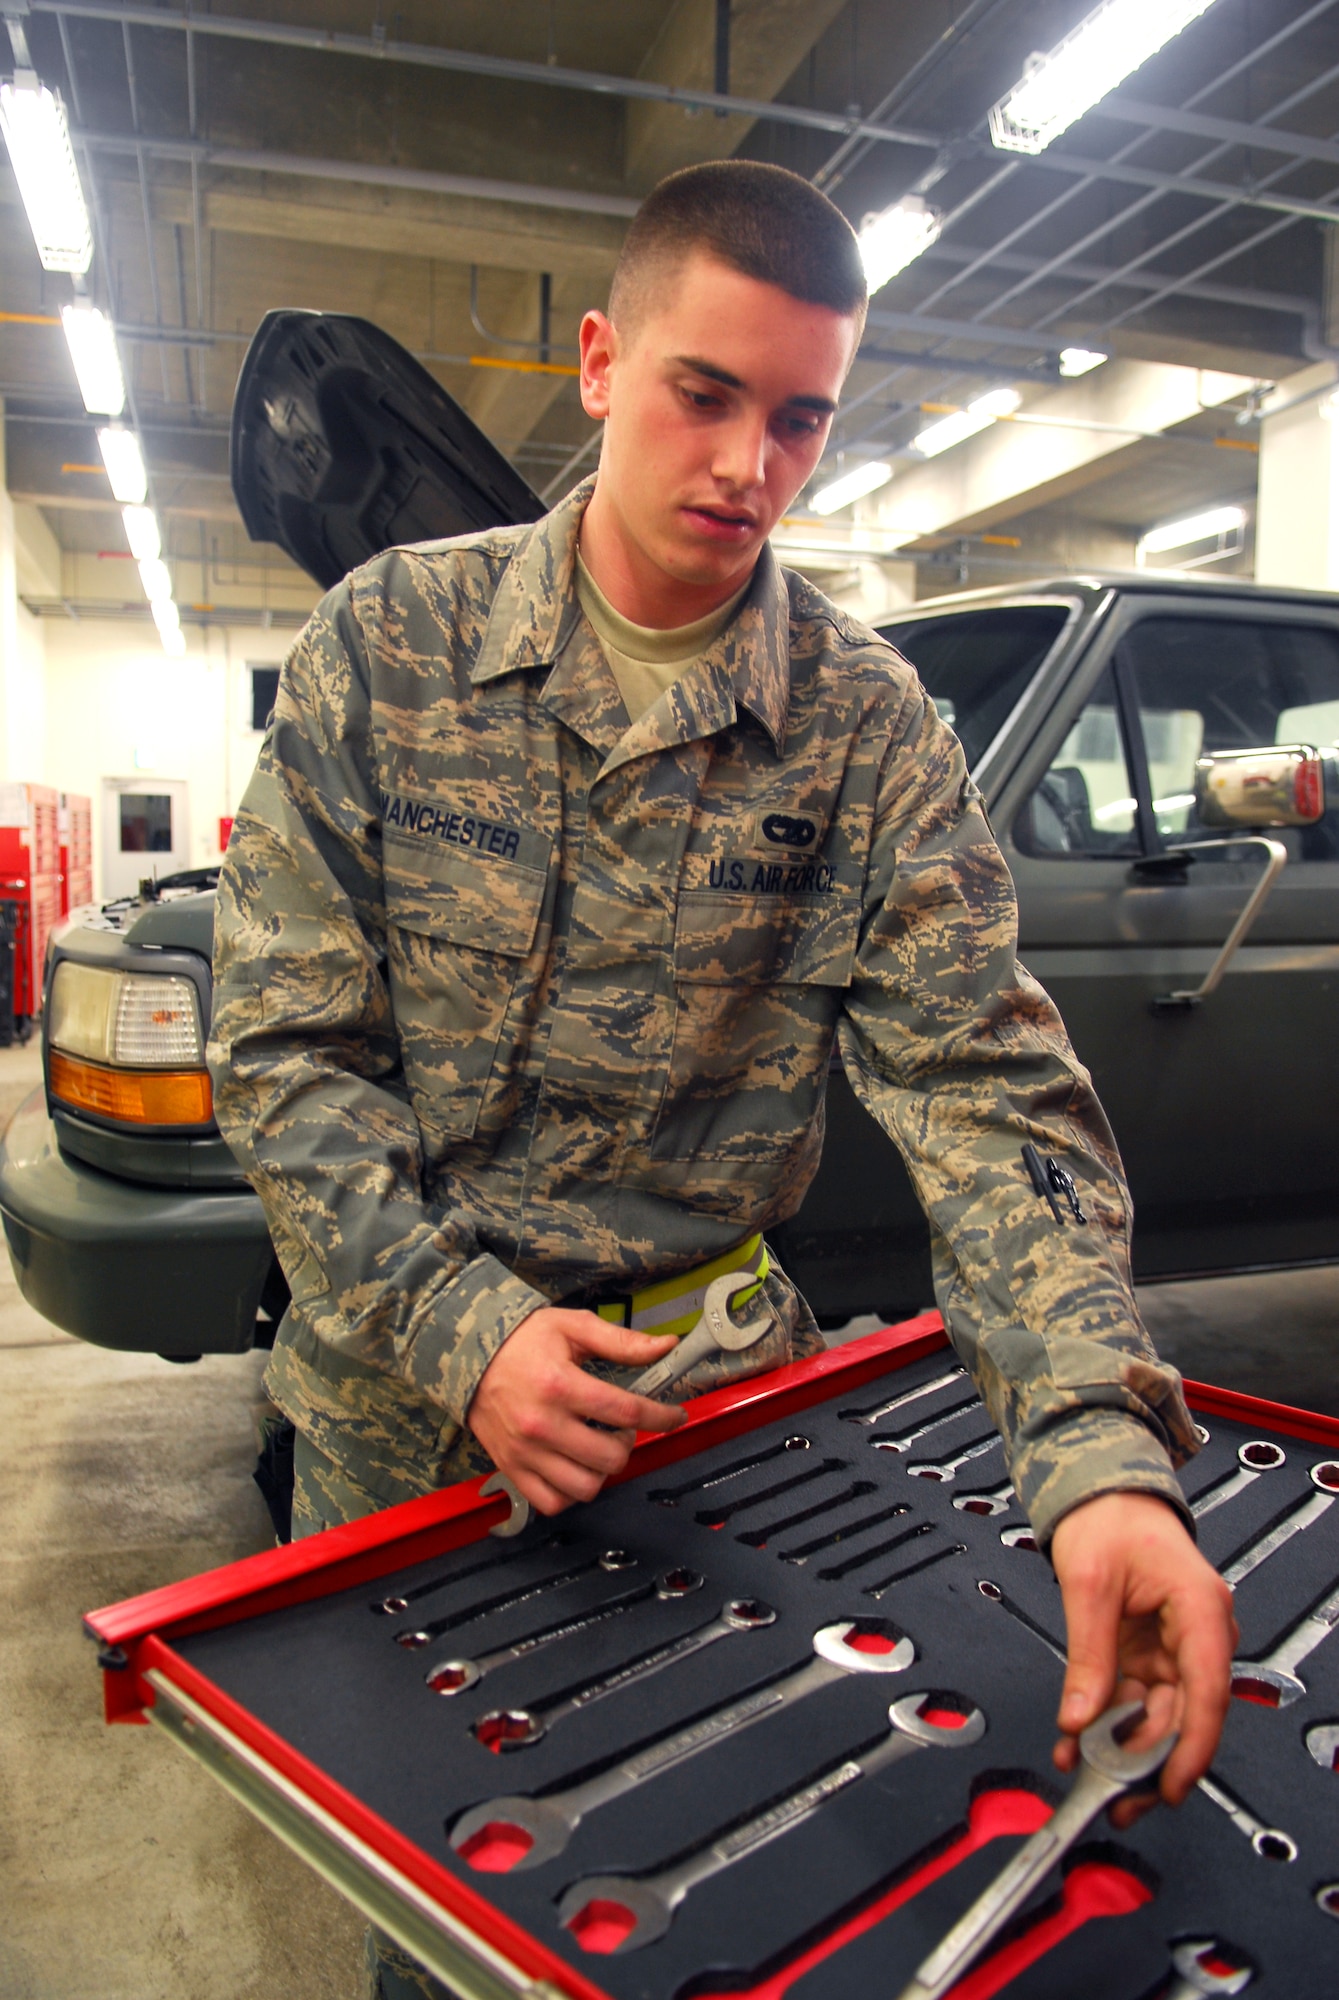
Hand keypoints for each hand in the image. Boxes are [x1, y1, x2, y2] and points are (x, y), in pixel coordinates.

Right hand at [467, 1307, 686, 1515]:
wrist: (466, 1356)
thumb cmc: (521, 1340)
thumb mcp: (572, 1326)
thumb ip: (622, 1341)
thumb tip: (666, 1346)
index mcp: (560, 1385)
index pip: (626, 1412)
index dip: (660, 1416)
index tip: (673, 1415)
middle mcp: (542, 1424)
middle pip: (610, 1457)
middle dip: (629, 1443)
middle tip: (624, 1427)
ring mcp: (525, 1452)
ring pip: (584, 1487)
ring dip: (602, 1471)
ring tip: (599, 1448)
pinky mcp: (511, 1468)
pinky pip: (551, 1502)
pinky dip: (571, 1493)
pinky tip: (576, 1468)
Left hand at [1049, 1490, 1236, 1820]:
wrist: (1100, 1494)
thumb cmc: (1108, 1518)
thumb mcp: (1089, 1584)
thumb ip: (1088, 1655)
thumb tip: (1080, 1717)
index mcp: (1200, 1609)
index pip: (1207, 1693)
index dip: (1190, 1748)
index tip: (1170, 1787)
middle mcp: (1197, 1634)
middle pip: (1184, 1716)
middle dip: (1148, 1761)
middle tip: (1114, 1795)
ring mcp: (1173, 1647)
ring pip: (1158, 1717)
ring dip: (1123, 1749)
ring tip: (1087, 1774)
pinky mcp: (1148, 1654)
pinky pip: (1133, 1701)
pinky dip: (1107, 1725)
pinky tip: (1079, 1744)